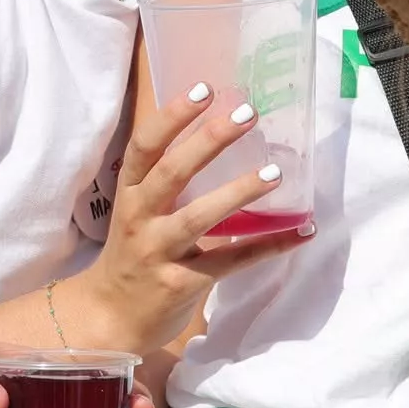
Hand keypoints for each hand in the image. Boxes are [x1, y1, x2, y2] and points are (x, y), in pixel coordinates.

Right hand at [76, 83, 310, 352]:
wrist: (107, 319)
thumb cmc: (132, 253)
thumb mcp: (138, 210)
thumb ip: (168, 180)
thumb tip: (221, 134)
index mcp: (130, 193)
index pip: (146, 146)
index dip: (173, 116)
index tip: (205, 88)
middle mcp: (140, 218)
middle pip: (172, 172)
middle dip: (210, 140)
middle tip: (247, 114)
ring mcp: (159, 252)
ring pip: (199, 216)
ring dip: (239, 191)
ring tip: (275, 171)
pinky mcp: (181, 284)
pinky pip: (231, 261)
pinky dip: (269, 245)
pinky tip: (301, 232)